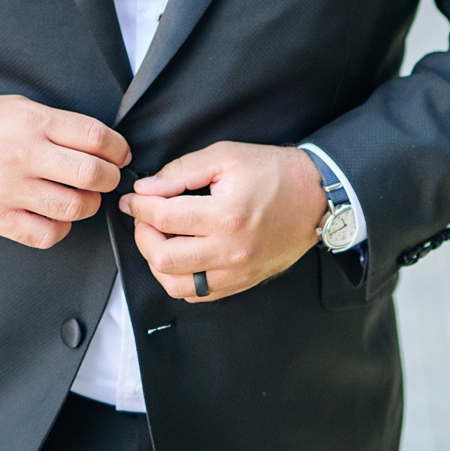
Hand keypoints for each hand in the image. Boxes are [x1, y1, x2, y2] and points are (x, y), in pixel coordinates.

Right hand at [0, 94, 130, 248]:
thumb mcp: (18, 107)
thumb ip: (58, 125)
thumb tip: (103, 148)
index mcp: (31, 122)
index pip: (95, 138)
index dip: (118, 149)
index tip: (118, 155)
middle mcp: (22, 155)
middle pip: (92, 175)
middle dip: (110, 178)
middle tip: (105, 177)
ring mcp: (8, 190)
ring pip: (75, 207)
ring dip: (87, 204)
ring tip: (79, 195)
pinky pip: (47, 234)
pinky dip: (60, 227)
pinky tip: (53, 214)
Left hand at [120, 143, 326, 302]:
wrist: (317, 196)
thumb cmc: (274, 172)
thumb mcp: (225, 156)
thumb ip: (180, 172)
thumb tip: (146, 189)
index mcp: (226, 215)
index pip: (163, 218)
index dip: (138, 206)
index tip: (132, 199)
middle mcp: (231, 250)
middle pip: (164, 258)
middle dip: (142, 236)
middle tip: (143, 219)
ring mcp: (239, 272)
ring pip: (177, 285)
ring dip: (158, 263)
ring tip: (160, 239)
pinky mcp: (244, 282)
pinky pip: (200, 294)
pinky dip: (180, 279)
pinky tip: (180, 255)